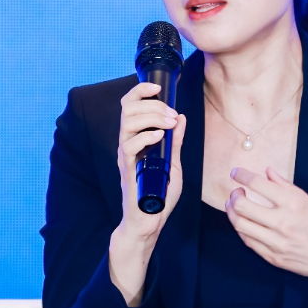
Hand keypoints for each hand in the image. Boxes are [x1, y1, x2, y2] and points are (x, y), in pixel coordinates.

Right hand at [117, 82, 186, 240]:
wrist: (149, 220)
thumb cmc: (159, 194)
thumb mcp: (173, 162)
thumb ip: (175, 141)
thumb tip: (181, 118)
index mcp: (137, 137)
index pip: (131, 106)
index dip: (140, 91)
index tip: (158, 87)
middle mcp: (128, 142)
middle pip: (129, 109)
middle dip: (153, 105)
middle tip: (172, 115)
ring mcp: (126, 155)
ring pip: (127, 123)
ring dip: (151, 117)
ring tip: (169, 124)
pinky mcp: (127, 168)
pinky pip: (129, 145)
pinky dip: (146, 136)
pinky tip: (159, 137)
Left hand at [226, 166, 307, 295]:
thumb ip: (287, 188)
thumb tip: (268, 172)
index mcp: (295, 204)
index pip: (258, 184)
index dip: (242, 176)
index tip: (236, 172)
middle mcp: (283, 222)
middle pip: (243, 206)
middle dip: (234, 195)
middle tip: (236, 191)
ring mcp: (278, 243)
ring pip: (241, 225)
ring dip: (233, 213)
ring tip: (235, 206)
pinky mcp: (275, 258)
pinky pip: (249, 242)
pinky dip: (243, 230)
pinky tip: (245, 223)